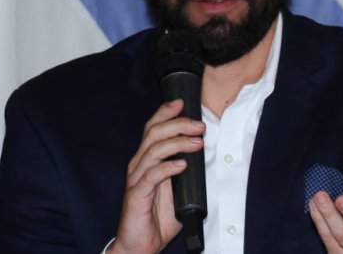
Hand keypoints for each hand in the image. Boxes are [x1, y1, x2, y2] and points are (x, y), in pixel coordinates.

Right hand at [107, 100, 204, 253]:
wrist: (139, 244)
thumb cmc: (157, 217)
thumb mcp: (176, 190)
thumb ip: (186, 174)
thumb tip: (206, 159)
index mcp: (146, 160)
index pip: (152, 128)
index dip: (165, 113)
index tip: (182, 102)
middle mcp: (138, 165)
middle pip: (153, 133)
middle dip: (177, 124)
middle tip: (199, 125)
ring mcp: (136, 179)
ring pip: (153, 150)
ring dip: (176, 143)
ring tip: (196, 143)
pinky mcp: (137, 194)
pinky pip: (152, 176)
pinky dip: (167, 168)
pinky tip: (181, 166)